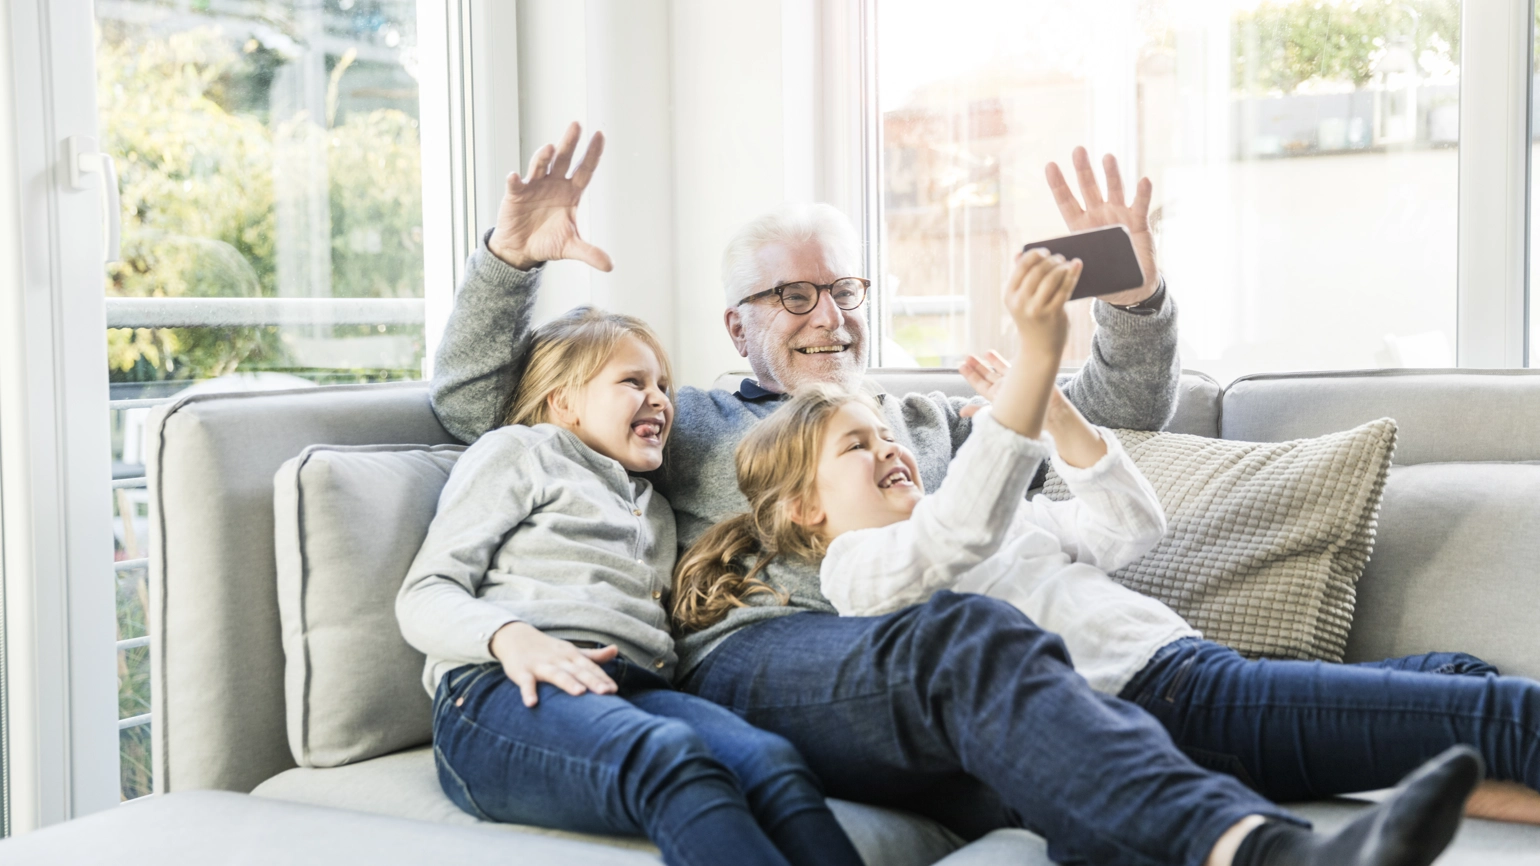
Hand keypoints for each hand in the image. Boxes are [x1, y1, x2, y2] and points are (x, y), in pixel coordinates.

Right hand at [487, 122, 612, 271]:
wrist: (521, 249)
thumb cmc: (548, 242)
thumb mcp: (571, 247)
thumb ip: (589, 253)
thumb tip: (610, 265)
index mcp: (571, 192)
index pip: (585, 169)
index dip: (592, 154)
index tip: (600, 135)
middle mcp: (554, 184)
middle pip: (564, 159)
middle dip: (570, 143)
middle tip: (577, 125)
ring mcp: (534, 186)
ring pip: (540, 166)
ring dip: (543, 157)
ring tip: (549, 148)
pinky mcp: (515, 194)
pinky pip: (515, 184)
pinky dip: (514, 180)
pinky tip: (514, 177)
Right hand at [489, 621, 617, 706]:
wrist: (515, 637)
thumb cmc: (548, 649)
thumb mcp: (571, 651)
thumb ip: (592, 656)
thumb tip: (616, 650)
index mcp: (571, 655)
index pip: (589, 667)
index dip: (602, 678)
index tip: (614, 690)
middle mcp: (558, 659)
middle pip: (577, 671)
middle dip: (592, 681)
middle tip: (606, 692)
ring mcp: (540, 665)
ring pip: (556, 674)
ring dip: (567, 683)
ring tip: (580, 692)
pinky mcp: (522, 672)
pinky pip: (526, 683)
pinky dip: (528, 692)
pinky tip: (531, 703)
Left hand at [960, 350, 1075, 418]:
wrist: (1050, 412)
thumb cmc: (1024, 417)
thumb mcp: (999, 413)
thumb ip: (979, 410)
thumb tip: (960, 412)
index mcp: (995, 397)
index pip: (979, 385)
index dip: (970, 375)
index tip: (961, 366)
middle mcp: (1004, 389)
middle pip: (987, 375)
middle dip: (977, 366)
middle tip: (966, 357)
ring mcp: (1014, 381)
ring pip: (998, 369)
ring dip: (990, 360)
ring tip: (982, 353)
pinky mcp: (1025, 375)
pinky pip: (1012, 365)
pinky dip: (1004, 359)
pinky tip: (998, 353)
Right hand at [1003, 248, 1079, 366]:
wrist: (1039, 349)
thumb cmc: (1032, 319)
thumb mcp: (1021, 301)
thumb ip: (1021, 278)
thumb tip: (1020, 253)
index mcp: (1010, 296)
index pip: (1021, 267)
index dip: (1034, 254)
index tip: (1045, 251)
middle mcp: (1020, 302)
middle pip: (1037, 271)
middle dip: (1051, 260)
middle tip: (1060, 257)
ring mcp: (1036, 309)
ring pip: (1051, 278)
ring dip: (1062, 266)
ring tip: (1068, 263)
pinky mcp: (1053, 314)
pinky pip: (1064, 289)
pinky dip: (1072, 275)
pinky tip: (1076, 266)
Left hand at [1044, 148, 1156, 305]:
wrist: (1130, 286)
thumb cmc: (1101, 276)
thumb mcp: (1075, 269)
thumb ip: (1050, 261)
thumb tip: (1015, 258)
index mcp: (1080, 226)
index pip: (1066, 201)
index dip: (1058, 184)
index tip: (1050, 165)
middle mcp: (1099, 215)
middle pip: (1089, 188)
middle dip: (1083, 170)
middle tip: (1078, 150)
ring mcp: (1119, 215)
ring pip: (1114, 190)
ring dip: (1111, 174)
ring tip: (1107, 157)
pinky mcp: (1138, 222)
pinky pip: (1140, 205)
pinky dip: (1143, 193)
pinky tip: (1143, 181)